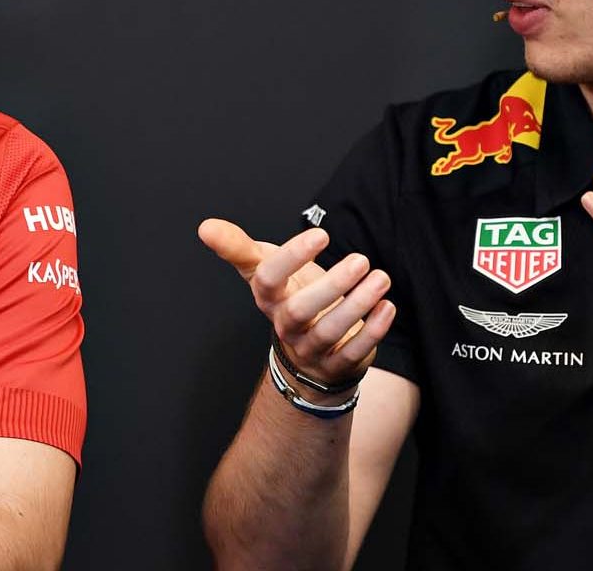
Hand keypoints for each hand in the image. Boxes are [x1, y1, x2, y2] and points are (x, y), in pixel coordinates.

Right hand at [198, 218, 396, 392]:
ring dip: (357, 305)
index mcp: (268, 298)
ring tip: (380, 278)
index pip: (269, 279)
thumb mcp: (264, 270)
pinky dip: (373, 331)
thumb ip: (238, 247)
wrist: (307, 352)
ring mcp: (312, 349)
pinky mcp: (338, 365)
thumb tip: (205, 227)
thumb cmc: (288, 298)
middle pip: (300, 310)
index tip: (321, 235)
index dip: (291, 258)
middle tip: (361, 260)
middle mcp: (286, 325)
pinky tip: (387, 307)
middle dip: (331, 286)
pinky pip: (354, 353)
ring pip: (329, 332)